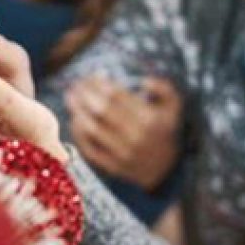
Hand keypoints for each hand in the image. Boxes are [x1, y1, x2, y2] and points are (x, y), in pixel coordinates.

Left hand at [65, 76, 180, 189]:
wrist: (164, 168)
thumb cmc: (163, 130)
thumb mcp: (173, 107)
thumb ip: (164, 88)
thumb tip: (145, 81)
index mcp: (149, 119)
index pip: (117, 96)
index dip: (100, 84)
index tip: (90, 76)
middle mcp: (136, 136)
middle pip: (102, 110)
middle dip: (85, 94)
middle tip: (75, 84)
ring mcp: (123, 153)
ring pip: (92, 128)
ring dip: (78, 111)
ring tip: (70, 98)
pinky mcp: (113, 166)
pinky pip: (89, 148)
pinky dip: (78, 134)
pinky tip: (74, 120)